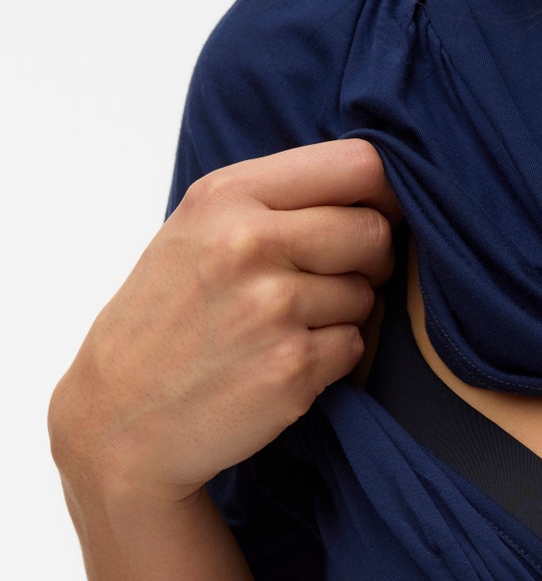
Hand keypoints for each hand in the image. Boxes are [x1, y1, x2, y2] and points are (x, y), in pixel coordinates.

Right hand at [49, 138, 400, 502]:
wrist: (117, 415)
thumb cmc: (165, 318)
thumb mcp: (198, 230)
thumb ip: (277, 201)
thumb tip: (379, 190)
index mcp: (227, 196)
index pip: (358, 165)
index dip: (385, 193)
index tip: (377, 214)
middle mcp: (249, 243)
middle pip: (373, 233)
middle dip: (370, 259)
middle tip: (333, 280)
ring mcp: (273, 308)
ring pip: (368, 294)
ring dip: (344, 314)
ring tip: (285, 326)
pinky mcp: (292, 368)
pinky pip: (355, 346)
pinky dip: (332, 357)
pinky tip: (283, 360)